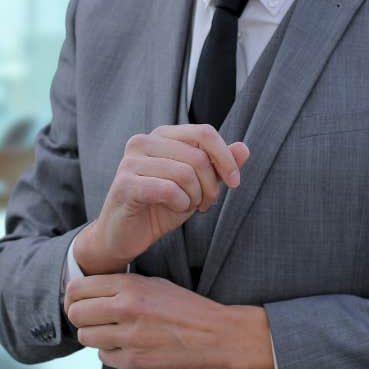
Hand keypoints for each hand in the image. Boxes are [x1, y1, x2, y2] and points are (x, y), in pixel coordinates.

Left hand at [65, 273, 272, 368]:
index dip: (75, 296)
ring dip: (95, 335)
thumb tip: (92, 292)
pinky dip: (110, 352)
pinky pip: (103, 357)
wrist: (218, 336)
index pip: (78, 288)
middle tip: (93, 318)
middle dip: (81, 317)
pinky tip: (127, 346)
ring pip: (86, 337)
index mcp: (132, 286)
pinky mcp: (134, 362)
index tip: (81, 300)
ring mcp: (129, 338)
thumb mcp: (156, 285)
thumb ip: (123, 287)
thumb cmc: (189, 309)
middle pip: (76, 313)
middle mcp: (127, 309)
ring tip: (112, 332)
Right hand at [74, 125, 248, 274]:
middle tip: (204, 203)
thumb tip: (244, 148)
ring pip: (185, 173)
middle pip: (198, 156)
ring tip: (186, 206)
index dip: (225, 158)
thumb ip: (217, 166)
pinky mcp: (125, 184)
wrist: (125, 236)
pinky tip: (173, 209)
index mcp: (162, 135)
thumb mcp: (196, 185)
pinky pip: (169, 189)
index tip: (234, 182)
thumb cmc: (160, 207)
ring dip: (194, 197)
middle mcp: (143, 141)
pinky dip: (179, 204)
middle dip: (210, 185)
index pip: (204, 133)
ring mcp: (130, 161)